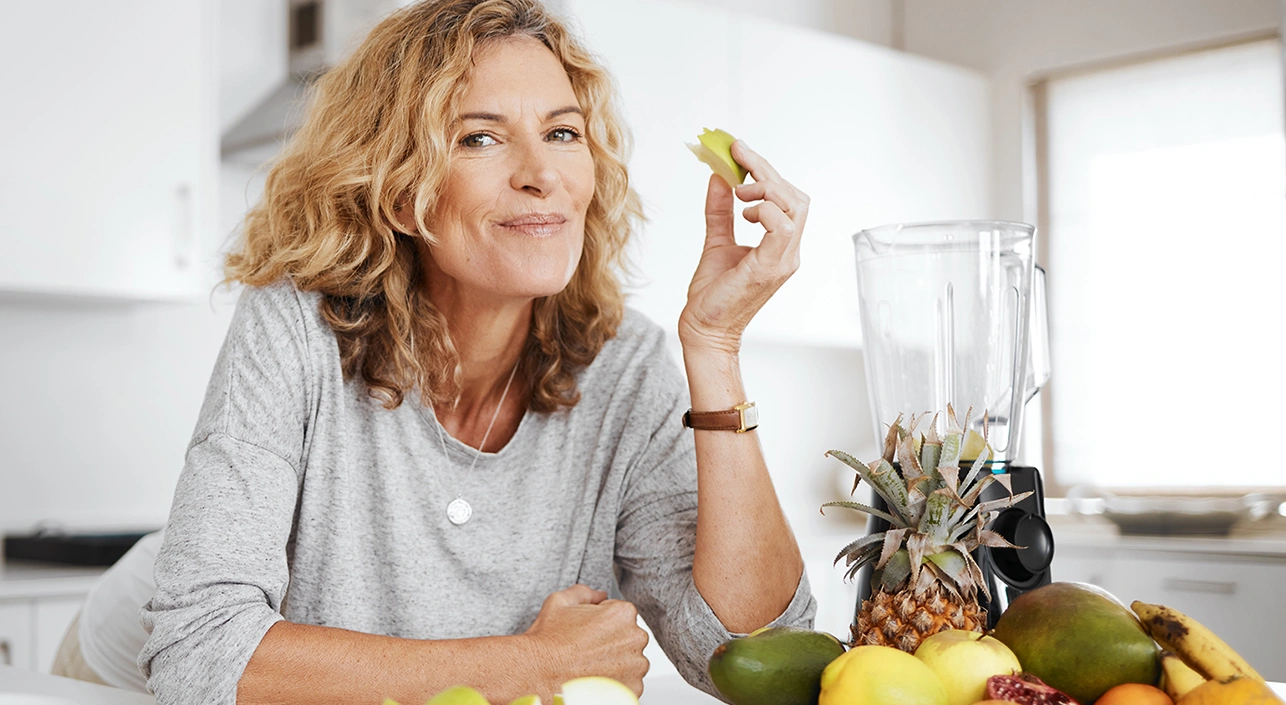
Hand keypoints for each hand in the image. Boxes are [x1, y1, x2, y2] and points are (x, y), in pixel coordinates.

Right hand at [522, 584, 649, 696]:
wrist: (537, 674)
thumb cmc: (548, 642)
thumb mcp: (560, 602)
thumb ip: (585, 592)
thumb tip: (599, 594)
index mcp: (622, 614)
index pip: (620, 615)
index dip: (602, 622)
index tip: (588, 632)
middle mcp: (635, 639)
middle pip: (628, 638)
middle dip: (611, 642)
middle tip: (586, 649)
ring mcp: (636, 667)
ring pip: (630, 662)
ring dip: (615, 663)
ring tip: (588, 665)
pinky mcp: (632, 690)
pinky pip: (628, 683)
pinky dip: (614, 683)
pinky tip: (593, 678)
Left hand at [678, 141, 809, 353]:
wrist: (704, 330)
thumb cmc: (712, 295)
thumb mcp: (716, 241)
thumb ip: (720, 211)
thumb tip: (718, 178)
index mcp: (780, 246)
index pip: (787, 199)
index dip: (766, 171)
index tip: (740, 150)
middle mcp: (788, 252)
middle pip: (795, 197)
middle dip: (767, 171)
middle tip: (738, 156)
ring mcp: (783, 261)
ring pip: (793, 207)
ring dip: (766, 189)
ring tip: (739, 192)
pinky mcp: (770, 268)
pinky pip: (780, 227)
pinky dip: (764, 210)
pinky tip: (743, 213)